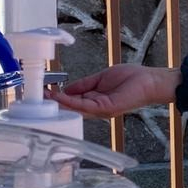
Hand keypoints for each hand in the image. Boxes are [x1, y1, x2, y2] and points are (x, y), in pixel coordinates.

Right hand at [51, 64, 180, 117]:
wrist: (150, 81)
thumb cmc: (132, 78)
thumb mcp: (101, 79)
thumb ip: (83, 85)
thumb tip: (65, 89)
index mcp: (95, 101)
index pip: (73, 102)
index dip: (58, 98)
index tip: (43, 94)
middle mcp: (97, 108)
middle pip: (71, 108)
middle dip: (53, 104)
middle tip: (36, 99)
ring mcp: (101, 110)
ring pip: (76, 109)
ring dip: (59, 104)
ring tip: (43, 99)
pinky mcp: (107, 108)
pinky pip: (85, 106)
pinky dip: (71, 102)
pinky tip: (60, 97)